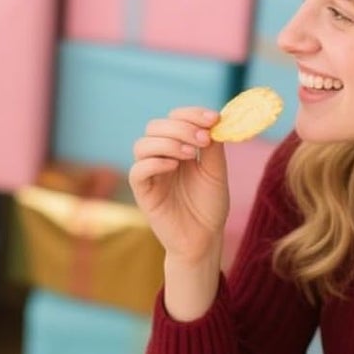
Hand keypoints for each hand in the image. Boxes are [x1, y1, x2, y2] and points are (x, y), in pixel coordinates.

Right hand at [129, 106, 229, 265]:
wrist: (204, 239)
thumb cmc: (209, 206)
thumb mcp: (216, 172)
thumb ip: (213, 148)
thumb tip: (214, 122)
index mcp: (178, 147)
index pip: (175, 118)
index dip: (192, 114)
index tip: (214, 119)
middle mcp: (160, 157)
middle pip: (155, 126)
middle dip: (181, 127)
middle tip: (203, 139)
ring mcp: (150, 174)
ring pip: (142, 144)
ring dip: (167, 143)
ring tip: (189, 155)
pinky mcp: (143, 193)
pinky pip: (137, 171)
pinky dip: (154, 163)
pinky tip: (174, 166)